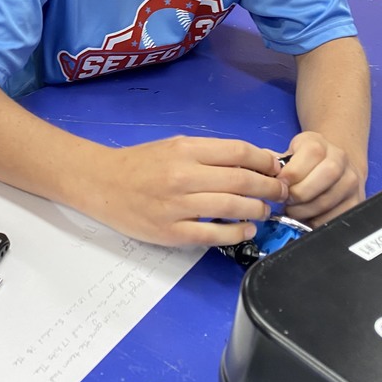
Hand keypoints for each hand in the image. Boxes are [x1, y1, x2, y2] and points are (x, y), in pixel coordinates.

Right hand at [87, 136, 288, 246]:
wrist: (101, 182)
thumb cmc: (139, 163)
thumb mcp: (175, 146)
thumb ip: (211, 154)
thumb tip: (254, 162)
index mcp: (186, 150)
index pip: (239, 153)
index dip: (265, 162)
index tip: (276, 169)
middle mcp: (183, 175)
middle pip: (242, 181)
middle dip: (270, 188)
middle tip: (281, 193)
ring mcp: (177, 206)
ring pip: (232, 208)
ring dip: (257, 210)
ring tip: (265, 211)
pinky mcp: (170, 232)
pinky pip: (213, 235)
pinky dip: (236, 233)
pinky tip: (246, 230)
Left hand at [277, 131, 365, 225]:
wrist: (335, 166)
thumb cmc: (305, 163)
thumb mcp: (289, 154)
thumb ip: (273, 162)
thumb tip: (255, 171)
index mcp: (319, 144)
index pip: (311, 154)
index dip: (292, 173)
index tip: (280, 184)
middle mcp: (340, 159)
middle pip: (325, 175)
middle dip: (300, 193)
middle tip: (287, 200)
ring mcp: (351, 180)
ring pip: (329, 199)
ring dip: (305, 210)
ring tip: (294, 210)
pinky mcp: (356, 201)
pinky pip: (336, 216)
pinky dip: (318, 221)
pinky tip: (308, 217)